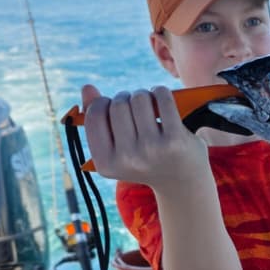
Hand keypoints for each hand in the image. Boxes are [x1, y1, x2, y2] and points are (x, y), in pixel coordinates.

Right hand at [81, 83, 207, 186]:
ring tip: (149, 107)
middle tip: (136, 109)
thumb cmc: (144, 159)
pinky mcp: (175, 140)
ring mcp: (151, 150)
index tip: (114, 108)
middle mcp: (127, 159)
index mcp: (105, 164)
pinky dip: (161, 92)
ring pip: (139, 98)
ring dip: (144, 95)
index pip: (94, 115)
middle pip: (118, 104)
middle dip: (126, 99)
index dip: (103, 103)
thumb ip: (97, 120)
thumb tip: (87, 88)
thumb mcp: (116, 148)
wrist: (182, 181)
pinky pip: (161, 97)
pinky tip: (162, 100)